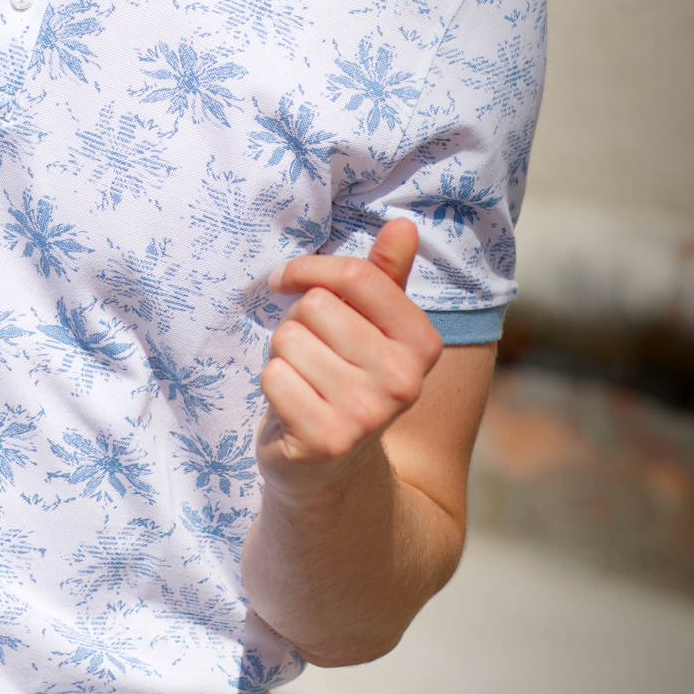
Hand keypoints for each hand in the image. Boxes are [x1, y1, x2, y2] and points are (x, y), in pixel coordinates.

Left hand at [257, 220, 442, 501]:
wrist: (329, 469)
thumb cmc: (341, 379)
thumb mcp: (368, 327)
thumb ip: (383, 277)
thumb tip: (403, 224)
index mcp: (421, 343)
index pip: (356, 276)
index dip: (309, 270)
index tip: (289, 280)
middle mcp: (404, 380)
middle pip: (315, 307)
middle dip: (297, 324)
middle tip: (310, 357)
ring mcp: (368, 413)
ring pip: (289, 339)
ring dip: (283, 357)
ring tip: (303, 382)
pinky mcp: (327, 439)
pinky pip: (273, 376)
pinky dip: (272, 386)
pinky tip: (291, 408)